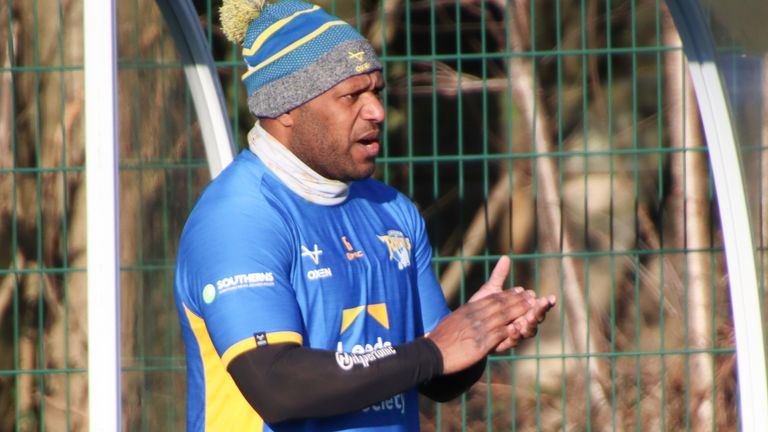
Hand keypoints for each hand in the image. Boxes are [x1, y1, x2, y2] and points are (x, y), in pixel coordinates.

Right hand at [428, 256, 533, 373]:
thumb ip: (465, 313)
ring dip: (518, 311)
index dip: (507, 294)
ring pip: (502, 316)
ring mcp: (478, 329)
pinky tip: (520, 327)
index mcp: (469, 309)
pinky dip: (510, 329)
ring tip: (531, 307)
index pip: (491, 298)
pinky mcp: (480, 343)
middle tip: (531, 295)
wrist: (433, 352)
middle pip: (500, 304)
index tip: (519, 290)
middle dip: (517, 299)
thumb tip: (469, 312)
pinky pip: (498, 334)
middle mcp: (474, 316)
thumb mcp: (453, 319)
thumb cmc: (441, 339)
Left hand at [467, 256, 556, 350]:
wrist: (466, 325)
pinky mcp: (503, 343)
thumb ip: (499, 276)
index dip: (546, 303)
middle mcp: (522, 322)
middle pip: (537, 319)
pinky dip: (515, 335)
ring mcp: (514, 334)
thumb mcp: (490, 290)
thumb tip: (505, 257)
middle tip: (543, 302)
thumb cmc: (481, 306)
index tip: (551, 297)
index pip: (538, 306)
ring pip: (528, 331)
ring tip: (529, 316)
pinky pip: (513, 341)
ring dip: (530, 323)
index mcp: (522, 310)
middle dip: (540, 311)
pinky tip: (513, 327)